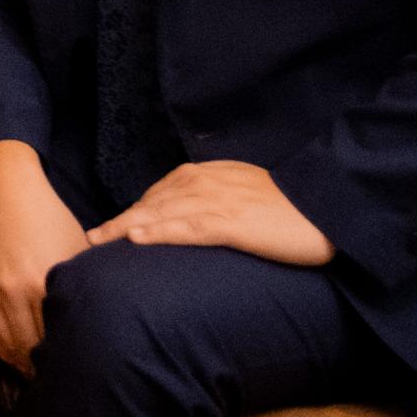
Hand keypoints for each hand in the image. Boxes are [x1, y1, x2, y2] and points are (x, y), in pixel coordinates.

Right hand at [0, 140, 86, 369]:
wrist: (7, 192)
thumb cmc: (49, 218)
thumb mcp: (76, 248)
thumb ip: (84, 282)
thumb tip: (102, 315)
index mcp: (45, 282)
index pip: (56, 333)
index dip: (66, 355)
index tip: (78, 369)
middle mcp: (15, 290)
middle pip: (29, 345)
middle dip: (44, 365)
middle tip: (60, 379)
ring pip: (6, 342)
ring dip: (20, 362)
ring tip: (36, 374)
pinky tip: (13, 356)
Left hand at [87, 159, 332, 266]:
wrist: (326, 208)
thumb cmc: (286, 208)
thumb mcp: (241, 194)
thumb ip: (211, 200)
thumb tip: (183, 217)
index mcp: (206, 174)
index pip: (158, 194)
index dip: (131, 212)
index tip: (106, 229)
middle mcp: (206, 183)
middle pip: (151, 203)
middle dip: (119, 221)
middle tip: (89, 240)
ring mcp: (218, 202)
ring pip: (161, 214)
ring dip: (126, 227)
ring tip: (98, 241)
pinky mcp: (232, 223)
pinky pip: (188, 227)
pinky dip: (160, 232)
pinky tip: (136, 240)